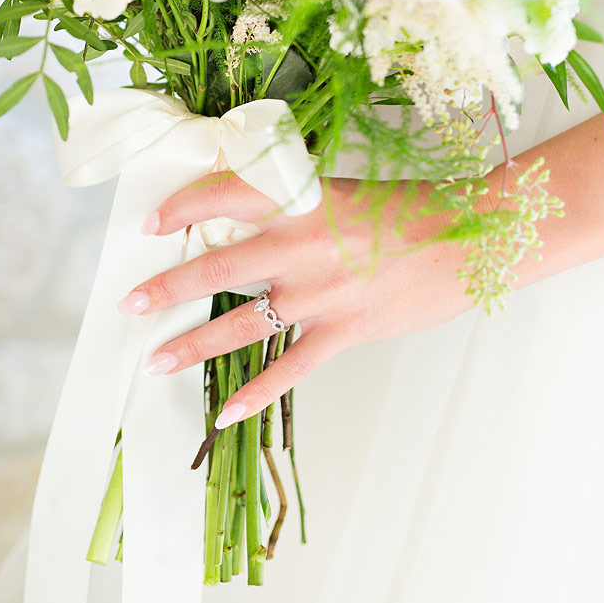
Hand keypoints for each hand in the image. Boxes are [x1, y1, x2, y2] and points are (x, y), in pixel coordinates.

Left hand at [116, 173, 478, 427]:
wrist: (473, 237)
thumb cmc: (413, 209)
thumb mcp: (345, 191)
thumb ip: (297, 205)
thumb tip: (251, 219)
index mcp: (302, 199)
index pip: (225, 196)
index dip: (182, 208)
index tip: (152, 223)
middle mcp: (303, 245)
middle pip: (217, 266)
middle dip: (167, 287)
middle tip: (130, 303)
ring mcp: (322, 293)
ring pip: (242, 323)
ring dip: (193, 344)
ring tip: (155, 361)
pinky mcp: (345, 331)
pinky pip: (289, 368)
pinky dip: (256, 393)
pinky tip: (226, 412)